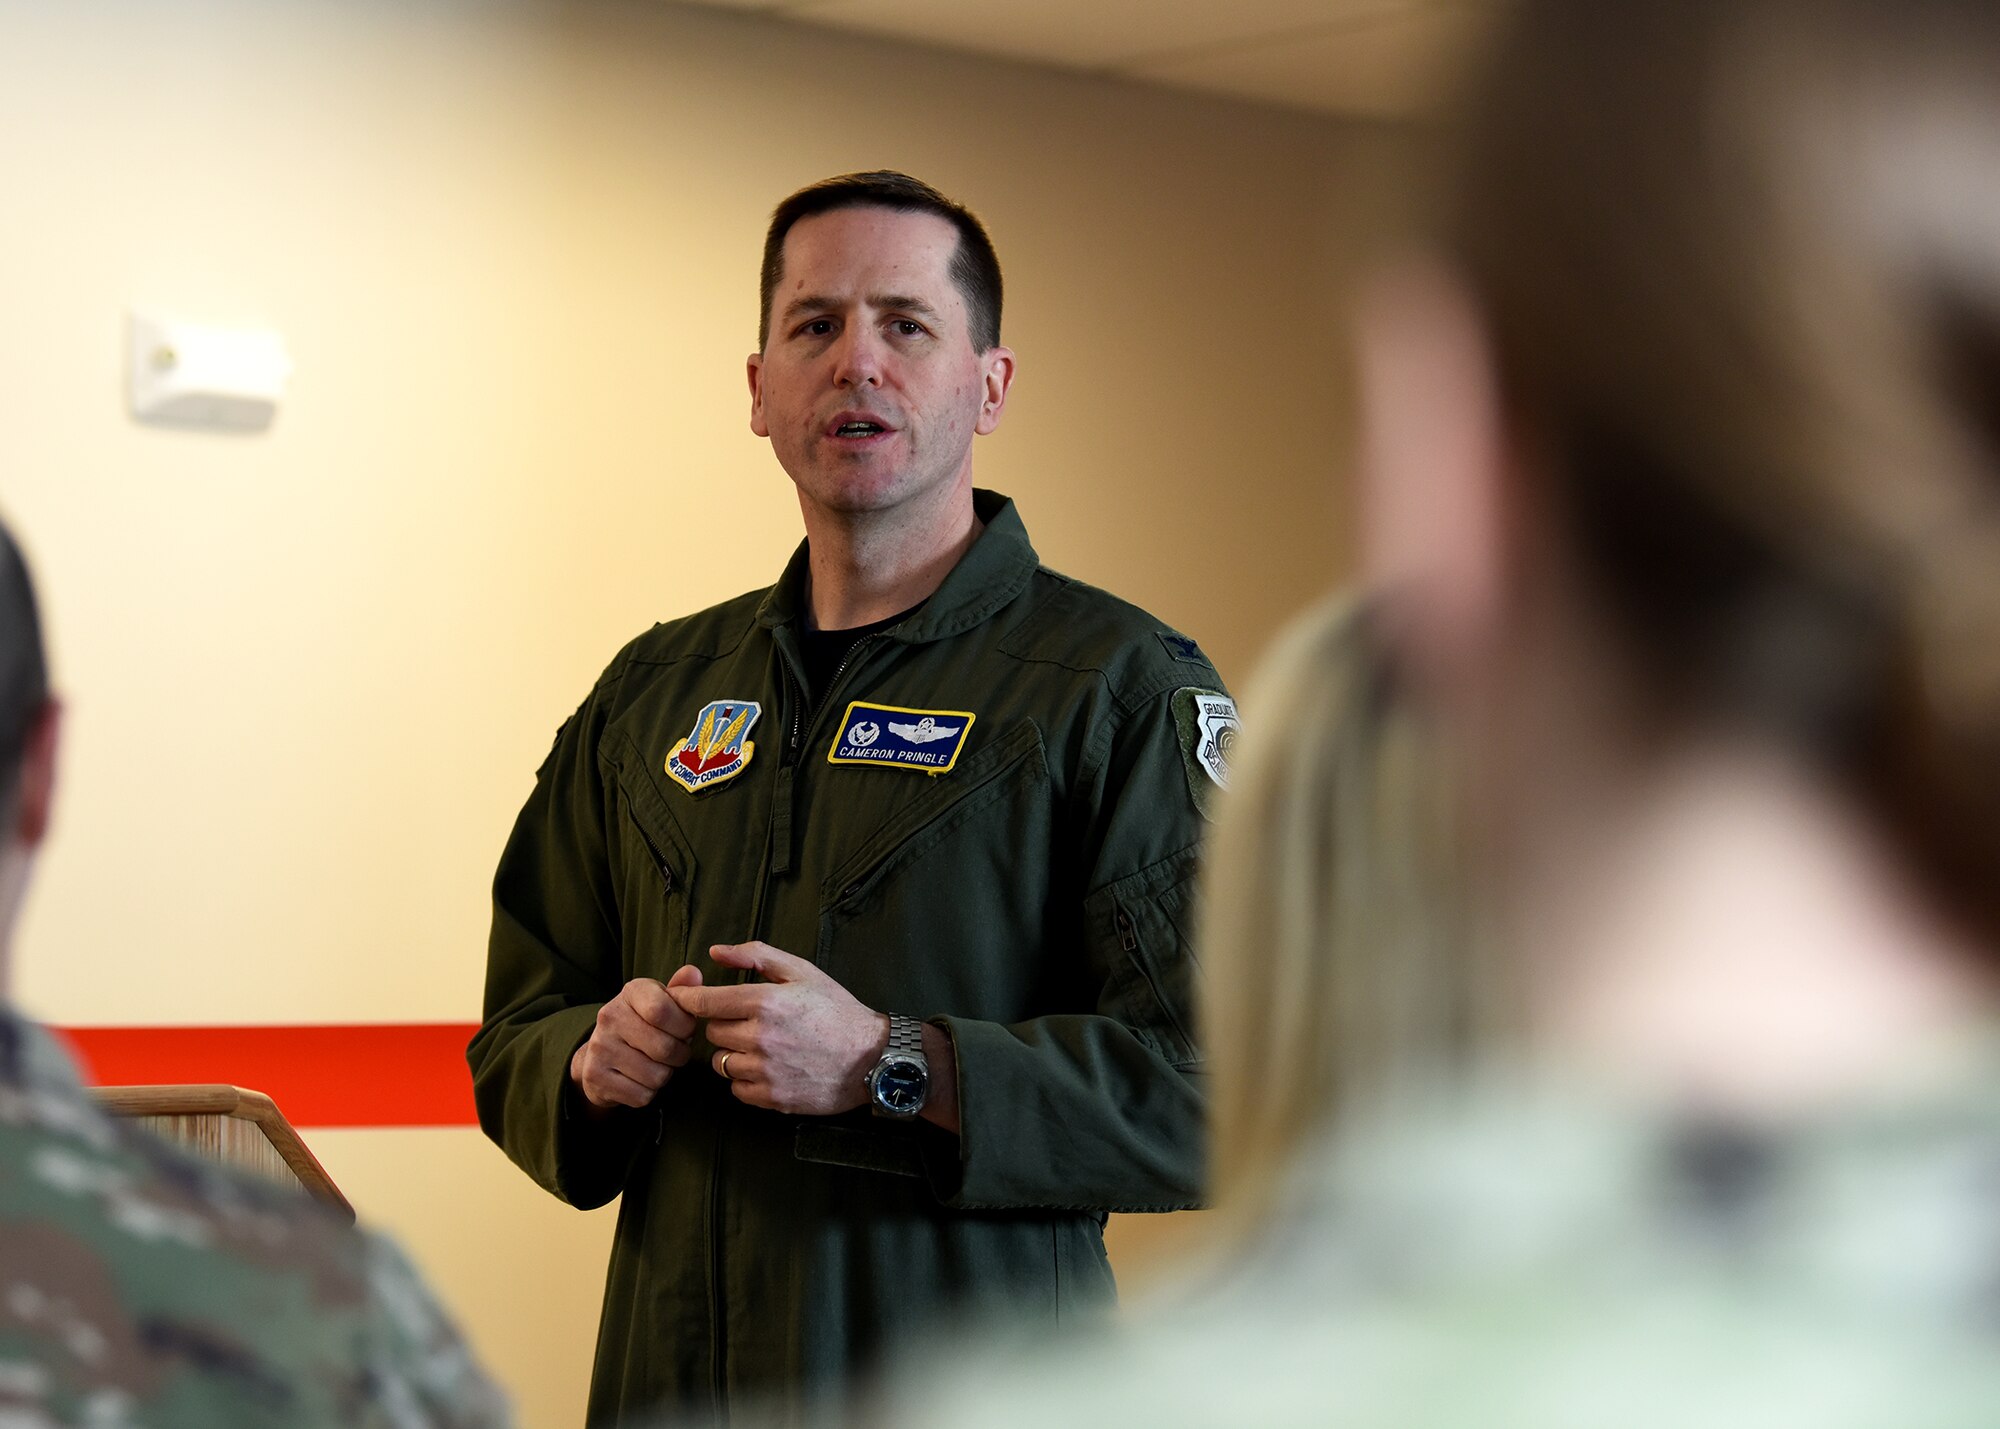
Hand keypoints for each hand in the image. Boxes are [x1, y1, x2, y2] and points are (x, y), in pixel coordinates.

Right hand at [569, 965, 702, 1113]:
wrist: (599, 1054)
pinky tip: (639, 1079)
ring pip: (656, 1076)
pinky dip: (648, 1092)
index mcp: (631, 992)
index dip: (685, 1027)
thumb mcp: (662, 1001)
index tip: (685, 1030)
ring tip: (655, 1064)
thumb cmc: (643, 1024)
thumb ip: (682, 990)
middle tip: (674, 1052)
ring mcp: (599, 1047)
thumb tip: (694, 973)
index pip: (663, 1011)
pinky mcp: (595, 1077)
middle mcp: (609, 1016)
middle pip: (665, 1048)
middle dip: (680, 1055)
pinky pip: (642, 1095)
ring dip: (664, 1075)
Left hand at [669, 942, 885, 1114]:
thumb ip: (756, 956)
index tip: (686, 999)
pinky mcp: (772, 1097)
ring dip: (734, 1053)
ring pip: (721, 1062)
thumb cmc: (837, 1011)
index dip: (690, 999)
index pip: (705, 1002)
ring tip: (761, 1047)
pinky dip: (745, 1079)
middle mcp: (760, 1037)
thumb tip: (715, 952)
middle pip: (712, 1032)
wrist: (871, 1058)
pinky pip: (736, 1088)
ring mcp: (765, 1070)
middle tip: (751, 1022)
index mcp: (766, 1002)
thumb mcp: (802, 971)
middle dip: (726, 1025)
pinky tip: (767, 1068)